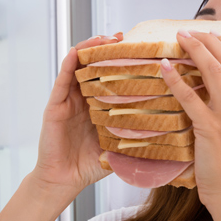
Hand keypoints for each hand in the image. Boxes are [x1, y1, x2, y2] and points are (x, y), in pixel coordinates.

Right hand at [32, 33, 122, 202]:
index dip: (121, 63)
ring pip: (77, 67)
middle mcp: (82, 100)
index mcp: (97, 108)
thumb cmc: (88, 167)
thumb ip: (135, 141)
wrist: (63, 182)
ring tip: (104, 38)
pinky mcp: (55, 106)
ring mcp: (68, 101)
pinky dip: (68, 64)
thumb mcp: (118, 150)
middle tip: (122, 38)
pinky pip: (62, 81)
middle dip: (107, 49)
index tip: (137, 50)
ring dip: (89, 49)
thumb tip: (166, 139)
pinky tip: (76, 52)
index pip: (110, 78)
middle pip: (94, 66)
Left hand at [160, 30, 220, 210]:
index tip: (209, 36)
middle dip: (208, 40)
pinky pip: (190, 97)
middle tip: (190, 31)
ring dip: (195, 50)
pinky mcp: (211, 129)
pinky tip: (164, 68)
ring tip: (179, 38)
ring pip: (213, 71)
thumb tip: (218, 103)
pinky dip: (176, 80)